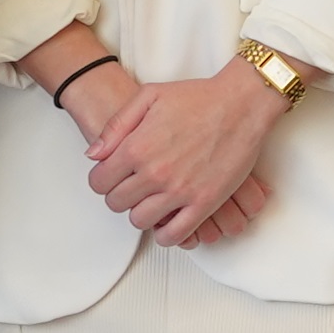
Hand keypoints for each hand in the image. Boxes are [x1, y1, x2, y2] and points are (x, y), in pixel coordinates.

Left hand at [85, 66, 292, 245]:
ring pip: (141, 222)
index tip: (112, 176)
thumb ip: (116, 126)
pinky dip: (166, 234)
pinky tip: (168, 219)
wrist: (240, 105)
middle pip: (117, 204)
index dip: (102, 180)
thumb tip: (93, 155)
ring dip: (141, 214)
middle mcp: (154, 173)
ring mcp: (180, 191)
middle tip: (132, 187)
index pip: (99, 182)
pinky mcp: (204, 203)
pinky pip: (174, 235)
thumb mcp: (148, 96)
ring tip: (150, 201)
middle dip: (119, 196)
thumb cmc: (197, 98)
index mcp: (136, 147)